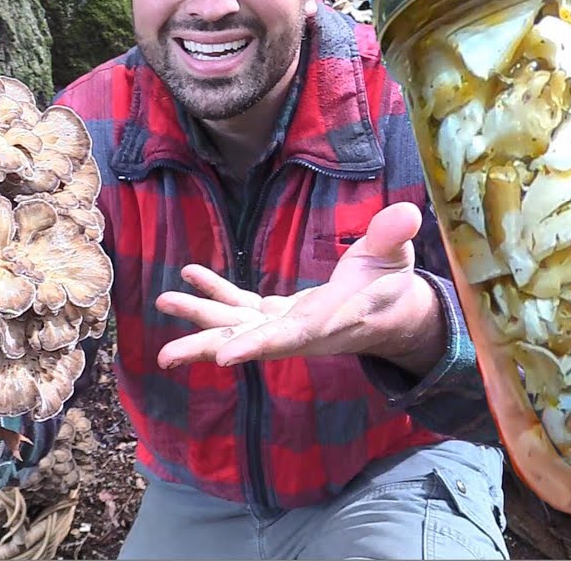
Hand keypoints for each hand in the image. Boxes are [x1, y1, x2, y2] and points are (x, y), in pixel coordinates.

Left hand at [155, 202, 444, 373]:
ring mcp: (286, 325)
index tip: (223, 358)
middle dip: (209, 347)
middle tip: (167, 357)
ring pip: (237, 326)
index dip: (257, 346)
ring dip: (200, 316)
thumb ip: (393, 237)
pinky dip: (215, 291)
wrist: (391, 313)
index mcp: (329, 321)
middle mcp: (300, 331)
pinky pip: (242, 306)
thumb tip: (407, 213)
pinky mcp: (279, 315)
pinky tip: (189, 274)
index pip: (291, 336)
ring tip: (163, 301)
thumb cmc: (392, 284)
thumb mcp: (395, 257)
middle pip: (250, 343)